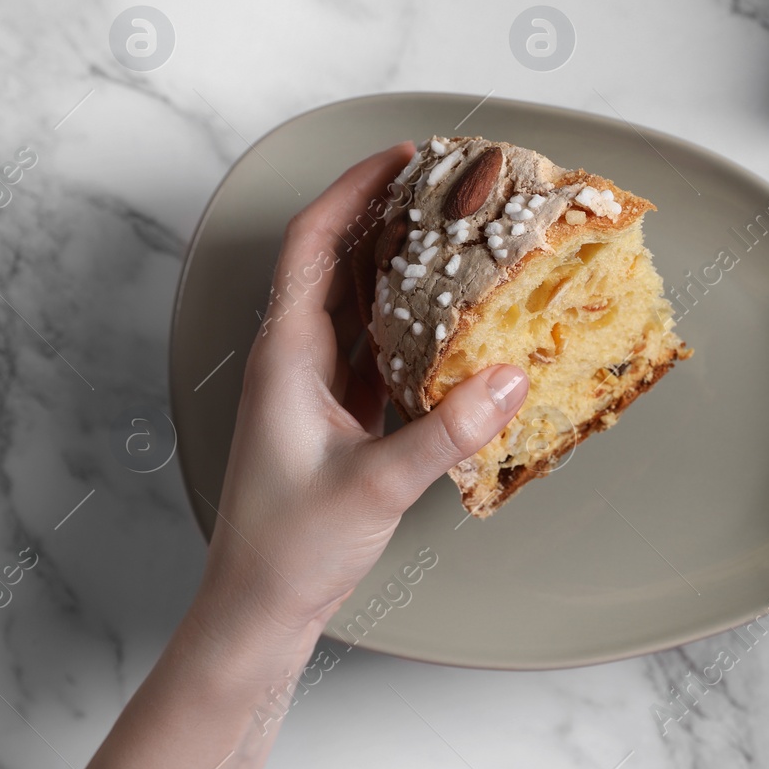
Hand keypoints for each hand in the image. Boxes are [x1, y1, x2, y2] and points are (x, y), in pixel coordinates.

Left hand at [199, 144, 529, 636]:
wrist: (257, 610)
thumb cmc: (290, 548)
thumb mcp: (375, 485)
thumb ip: (446, 431)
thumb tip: (511, 378)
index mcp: (288, 356)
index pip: (315, 245)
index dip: (354, 190)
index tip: (403, 157)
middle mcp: (297, 360)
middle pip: (339, 260)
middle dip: (387, 214)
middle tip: (446, 184)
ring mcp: (314, 388)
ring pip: (359, 302)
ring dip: (401, 264)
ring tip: (456, 234)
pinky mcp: (336, 416)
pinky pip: (376, 346)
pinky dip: (411, 321)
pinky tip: (452, 318)